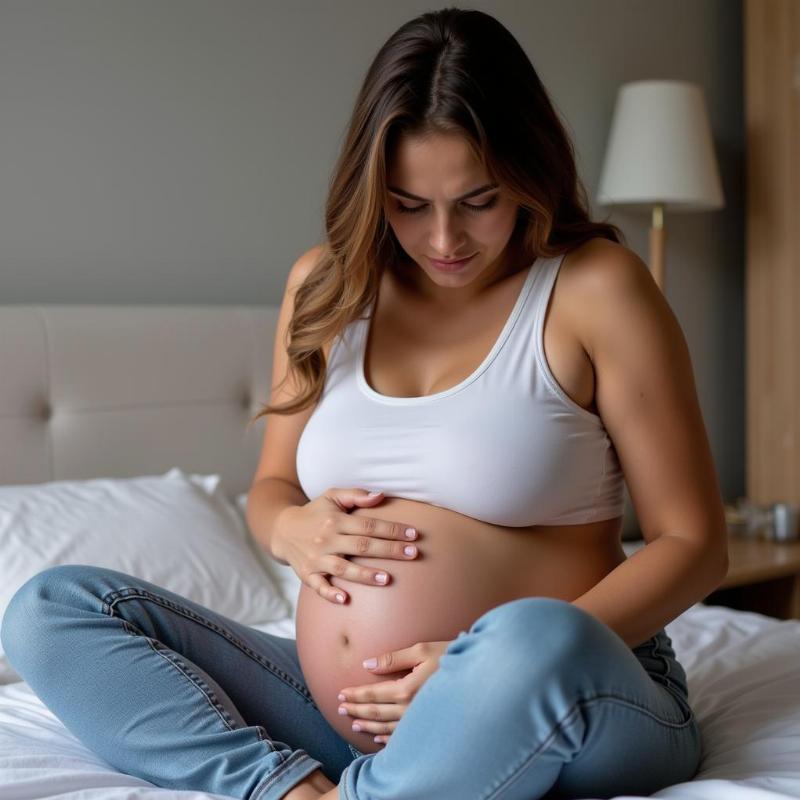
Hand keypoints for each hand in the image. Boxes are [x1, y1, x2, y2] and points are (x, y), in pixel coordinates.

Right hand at [272, 488, 420, 604]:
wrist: (282, 530)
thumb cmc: (315, 512)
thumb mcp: (332, 496)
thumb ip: (357, 495)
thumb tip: (381, 495)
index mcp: (336, 520)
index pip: (369, 525)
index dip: (392, 530)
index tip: (414, 535)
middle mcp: (326, 539)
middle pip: (362, 546)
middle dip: (389, 550)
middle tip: (413, 554)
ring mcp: (316, 558)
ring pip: (343, 568)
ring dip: (365, 575)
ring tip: (387, 579)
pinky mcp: (307, 575)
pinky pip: (319, 586)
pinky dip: (330, 594)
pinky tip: (346, 600)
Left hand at [336, 639, 451, 744]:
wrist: (478, 675)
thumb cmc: (450, 657)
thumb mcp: (420, 650)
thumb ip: (392, 659)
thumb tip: (367, 664)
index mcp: (406, 689)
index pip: (373, 694)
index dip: (355, 695)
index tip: (341, 694)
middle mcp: (410, 709)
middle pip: (375, 712)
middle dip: (356, 710)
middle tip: (341, 709)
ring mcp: (418, 721)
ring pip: (386, 727)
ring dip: (368, 725)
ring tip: (354, 723)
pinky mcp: (427, 726)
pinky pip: (403, 738)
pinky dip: (387, 739)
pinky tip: (379, 738)